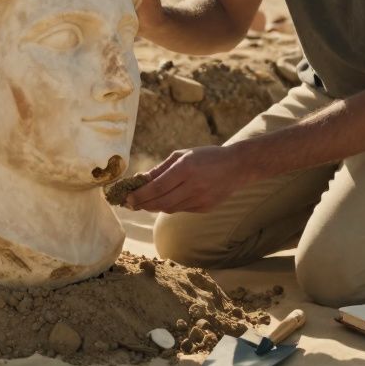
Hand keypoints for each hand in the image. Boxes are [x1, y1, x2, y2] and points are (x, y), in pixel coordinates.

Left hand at [124, 146, 248, 213]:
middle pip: (160, 203)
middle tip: (130, 203)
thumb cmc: (207, 156)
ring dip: (154, 206)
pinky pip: (181, 210)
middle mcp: (192, 186)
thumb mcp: (183, 155)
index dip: (139, 195)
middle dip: (142, 204)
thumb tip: (140, 180)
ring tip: (144, 202)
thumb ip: (161, 168)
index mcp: (185, 169)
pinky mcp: (204, 208)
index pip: (156, 188)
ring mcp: (200, 200)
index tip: (127, 198)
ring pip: (169, 209)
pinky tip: (165, 200)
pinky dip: (170, 206)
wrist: (237, 167)